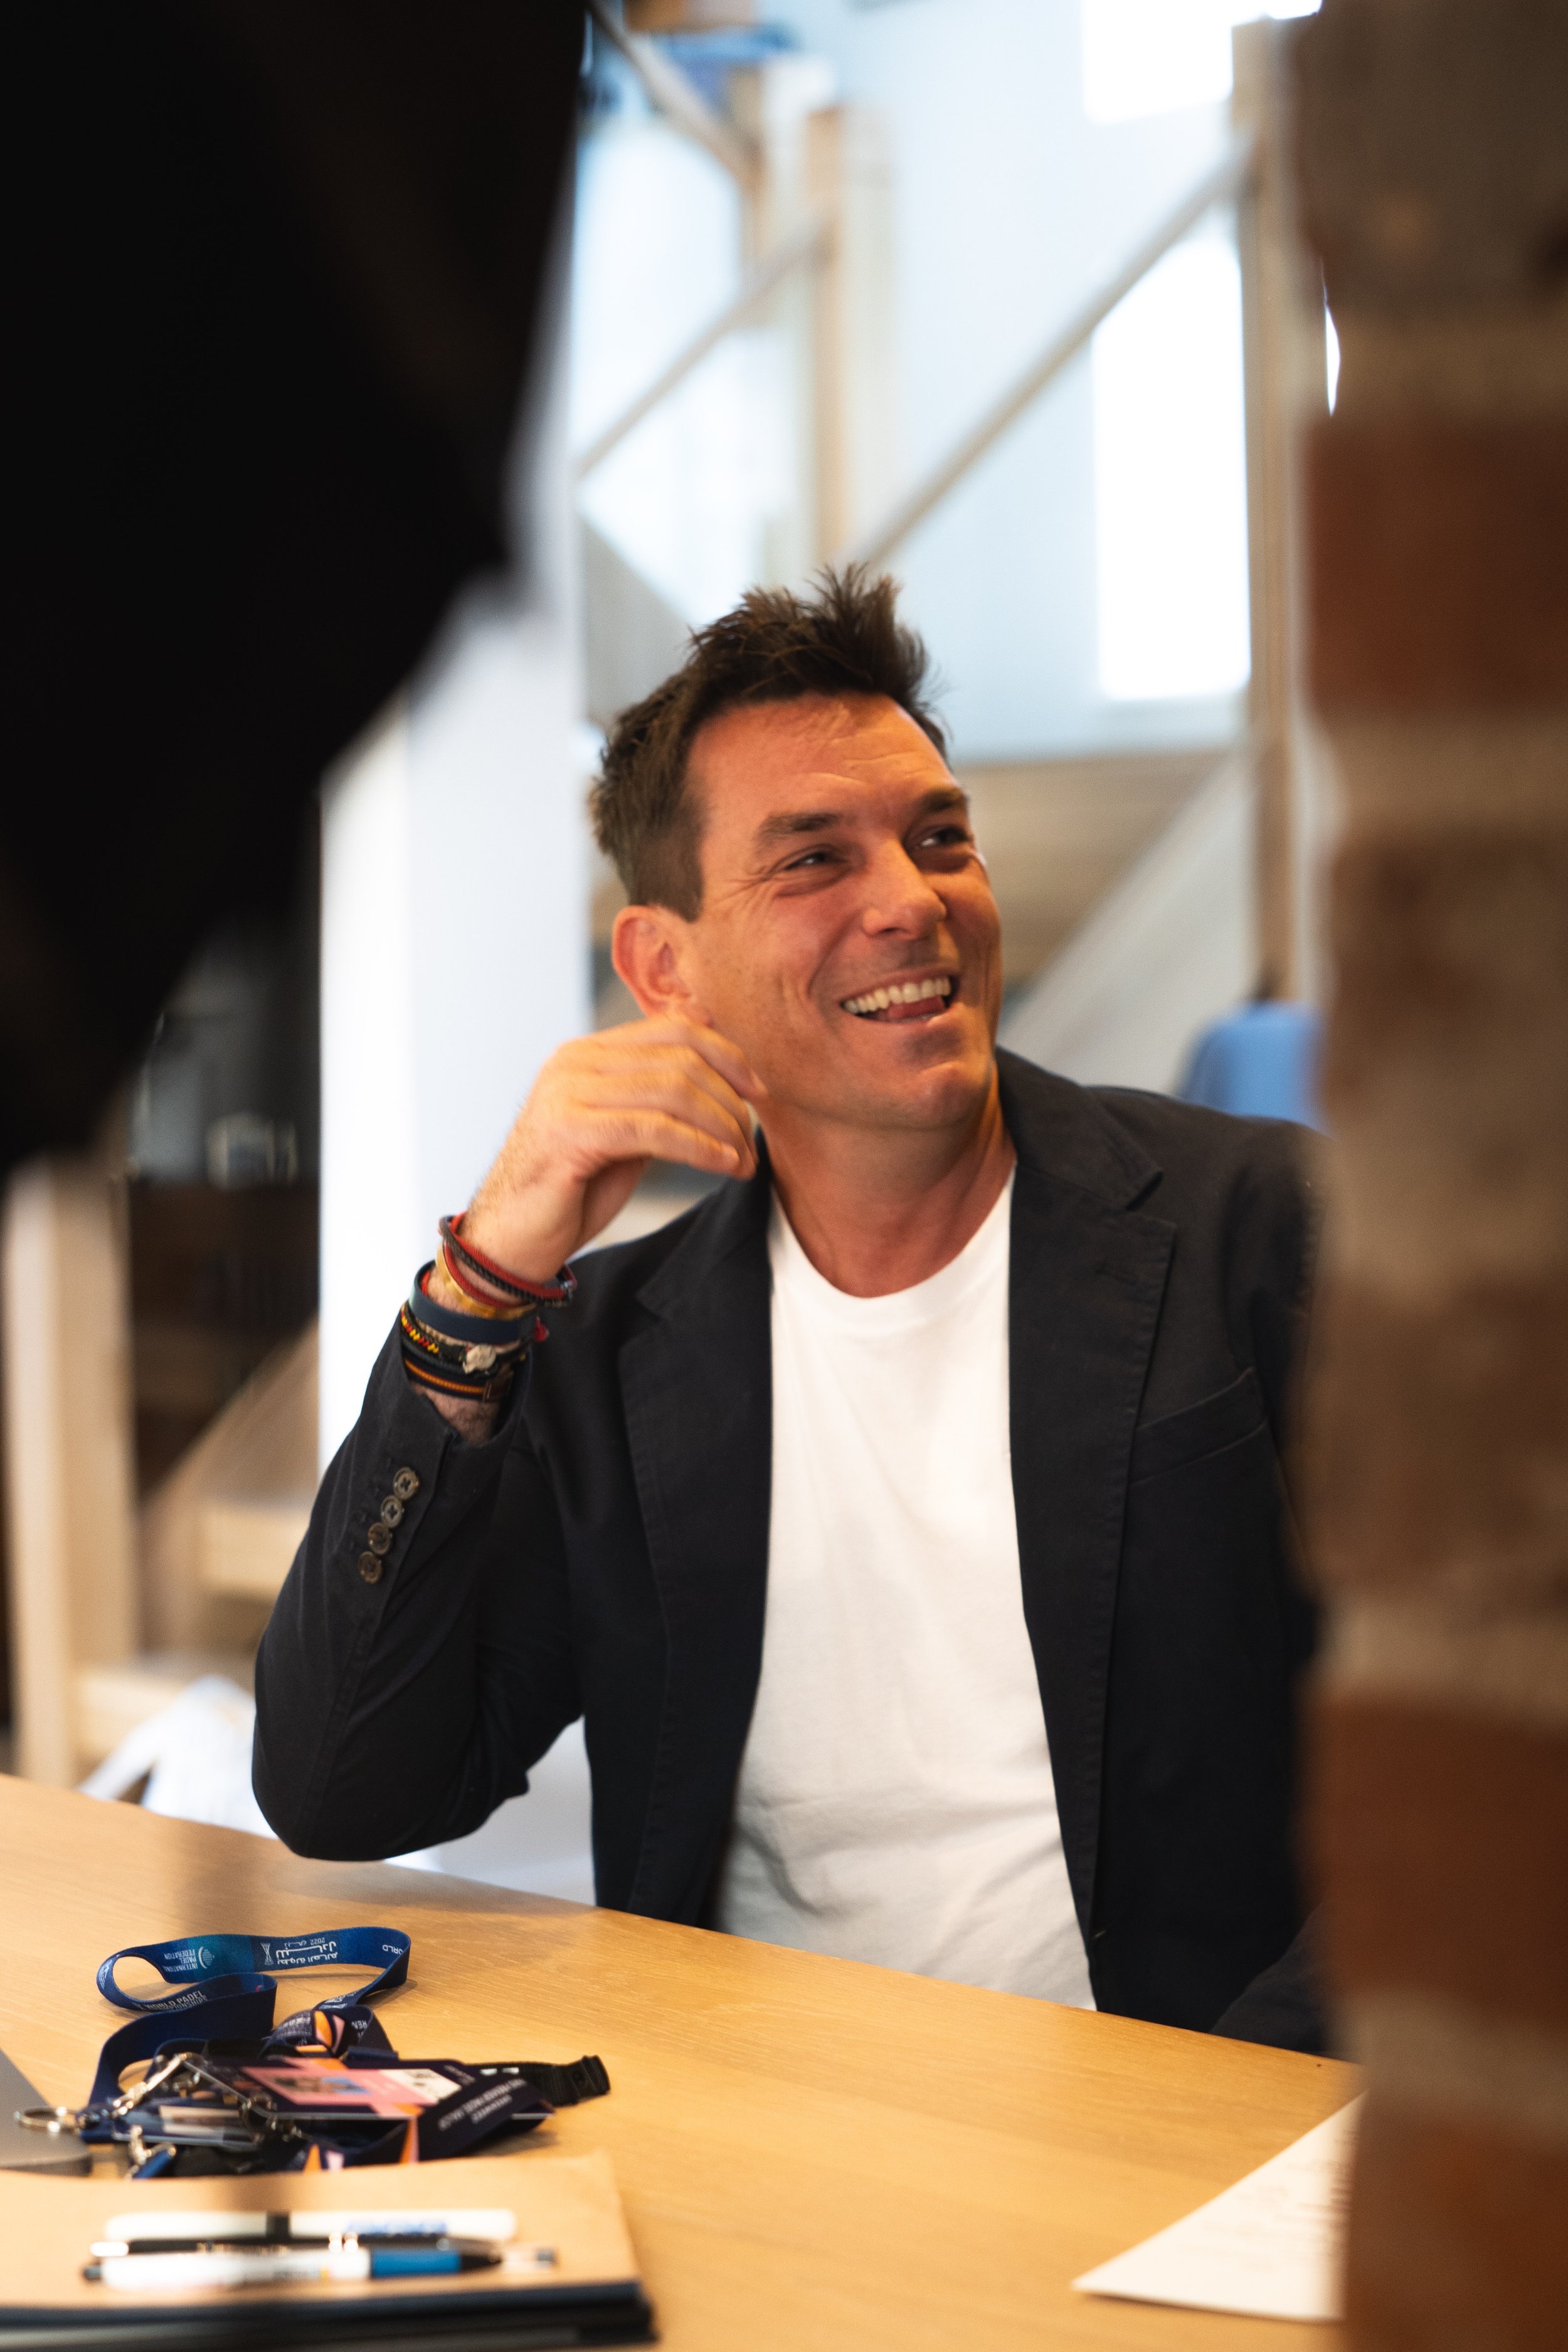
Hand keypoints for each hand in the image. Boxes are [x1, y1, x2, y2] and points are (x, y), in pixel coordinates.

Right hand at [439, 1015, 763, 1290]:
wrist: (510, 1240)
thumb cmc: (571, 1191)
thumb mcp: (623, 1132)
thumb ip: (658, 1100)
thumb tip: (720, 1073)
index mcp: (588, 1053)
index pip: (673, 1029)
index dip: (727, 1055)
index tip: (758, 1091)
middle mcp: (574, 1062)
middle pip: (680, 1057)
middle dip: (730, 1100)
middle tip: (751, 1142)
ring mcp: (567, 1092)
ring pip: (673, 1090)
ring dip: (722, 1128)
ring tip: (742, 1162)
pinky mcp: (568, 1130)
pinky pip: (654, 1129)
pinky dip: (700, 1147)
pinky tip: (723, 1165)